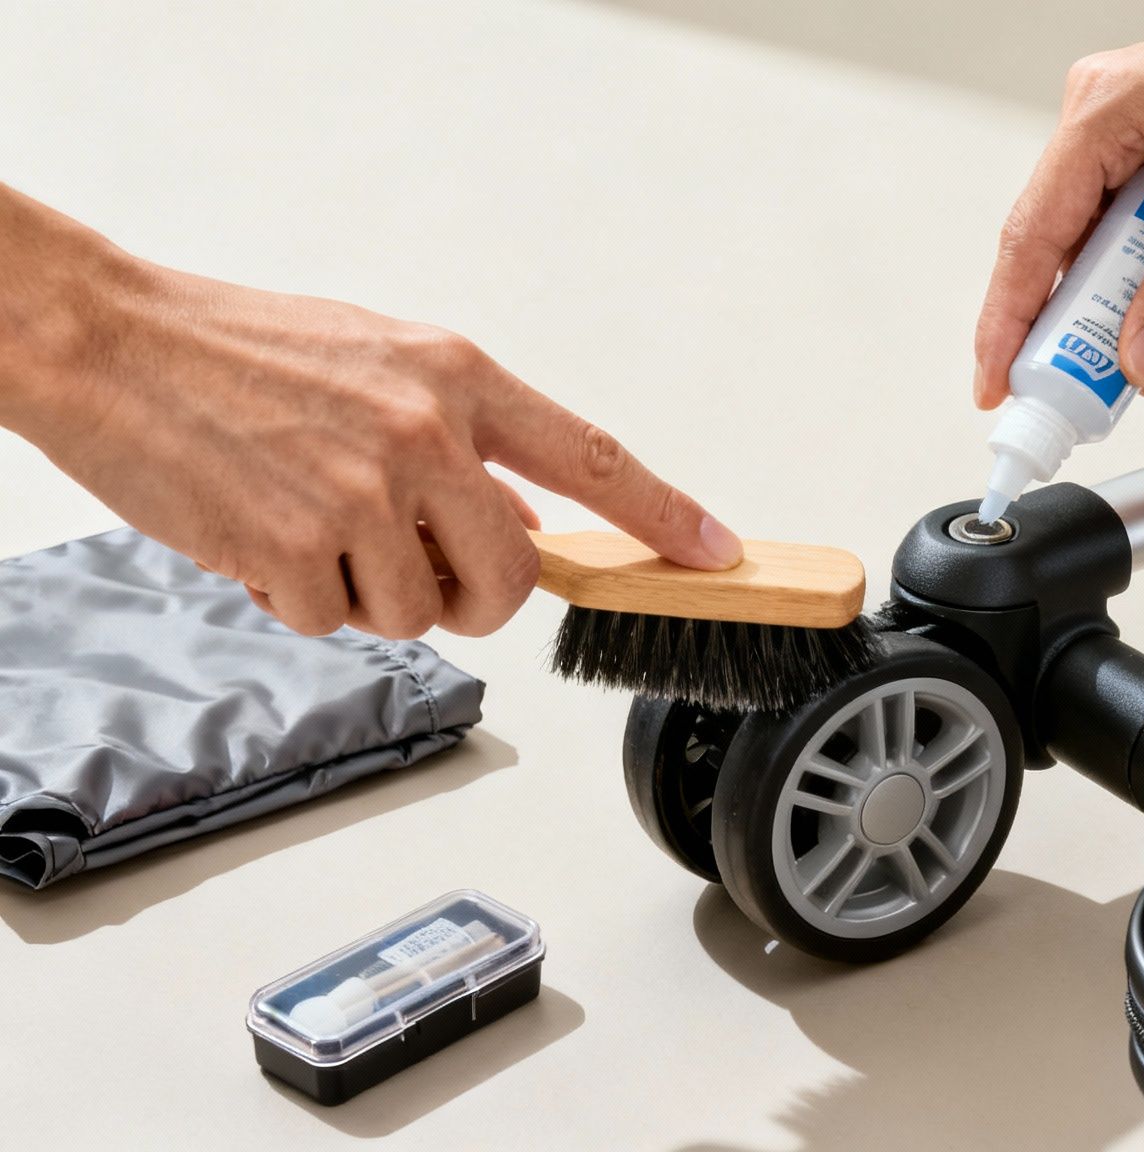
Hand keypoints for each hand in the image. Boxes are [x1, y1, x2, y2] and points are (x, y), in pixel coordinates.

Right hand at [0, 186, 738, 639]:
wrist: (109, 341)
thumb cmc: (239, 350)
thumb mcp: (379, 365)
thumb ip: (463, 442)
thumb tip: (528, 523)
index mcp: (456, 376)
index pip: (594, 456)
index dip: (666, 514)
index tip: (717, 554)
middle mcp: (424, 432)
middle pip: (513, 576)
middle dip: (474, 595)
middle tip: (417, 566)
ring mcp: (361, 493)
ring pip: (419, 612)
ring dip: (367, 593)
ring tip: (308, 522)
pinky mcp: (293, 548)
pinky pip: (333, 621)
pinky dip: (298, 598)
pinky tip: (261, 534)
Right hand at [972, 0, 1143, 408]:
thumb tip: (1141, 356)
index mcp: (1104, 114)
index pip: (1033, 237)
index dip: (1010, 323)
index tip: (1001, 386)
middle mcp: (1109, 127)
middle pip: (1079, 260)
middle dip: (1120, 327)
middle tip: (1142, 379)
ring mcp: (1140, 147)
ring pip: (1127, 264)